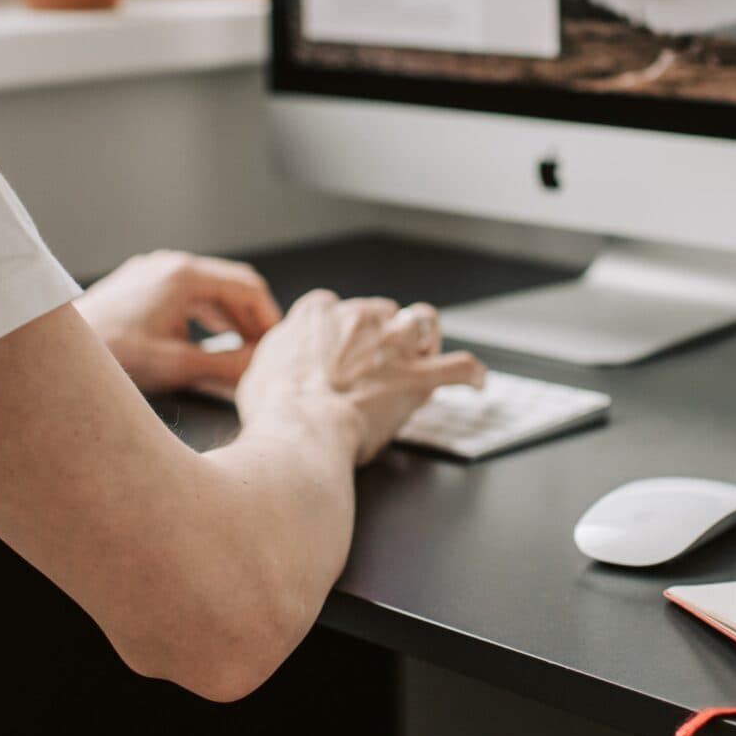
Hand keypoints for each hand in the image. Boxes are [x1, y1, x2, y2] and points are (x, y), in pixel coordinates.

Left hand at [75, 250, 282, 395]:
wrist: (54, 356)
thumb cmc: (112, 356)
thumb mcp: (178, 366)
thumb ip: (226, 367)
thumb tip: (260, 368)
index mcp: (184, 275)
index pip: (248, 286)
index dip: (270, 317)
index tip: (279, 345)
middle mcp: (169, 264)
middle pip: (230, 285)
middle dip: (251, 318)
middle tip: (265, 351)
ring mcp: (151, 272)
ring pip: (207, 290)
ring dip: (229, 318)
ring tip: (242, 350)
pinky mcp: (137, 285)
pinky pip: (185, 295)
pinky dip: (205, 316)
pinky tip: (207, 342)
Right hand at [236, 291, 484, 463]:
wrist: (301, 428)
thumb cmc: (276, 408)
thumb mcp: (259, 370)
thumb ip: (279, 355)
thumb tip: (281, 362)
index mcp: (319, 313)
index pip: (335, 308)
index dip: (340, 329)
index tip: (338, 349)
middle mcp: (360, 318)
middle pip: (382, 311)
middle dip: (382, 333)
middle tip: (375, 361)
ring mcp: (393, 344)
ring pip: (422, 320)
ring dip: (424, 337)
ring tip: (425, 352)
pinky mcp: (419, 377)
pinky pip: (460, 367)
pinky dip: (471, 374)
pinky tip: (476, 380)